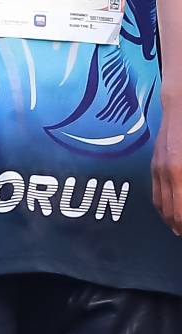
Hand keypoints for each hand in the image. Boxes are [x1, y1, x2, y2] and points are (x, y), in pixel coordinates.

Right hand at [155, 89, 181, 233]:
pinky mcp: (155, 163)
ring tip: (179, 230)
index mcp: (180, 172)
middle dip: (180, 224)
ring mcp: (158, 168)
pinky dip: (162, 208)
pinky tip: (169, 215)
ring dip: (172, 221)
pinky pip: (155, 193)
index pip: (181, 211)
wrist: (181, 103)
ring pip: (162, 206)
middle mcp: (167, 173)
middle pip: (173, 213)